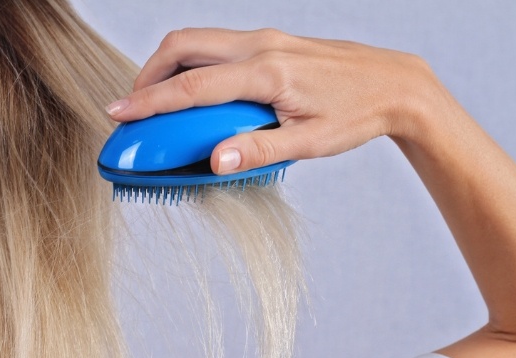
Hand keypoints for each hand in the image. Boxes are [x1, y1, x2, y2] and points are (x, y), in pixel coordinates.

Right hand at [106, 28, 443, 173]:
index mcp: (267, 71)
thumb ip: (260, 150)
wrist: (395, 84)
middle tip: (134, 107)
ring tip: (157, 101)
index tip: (120, 114)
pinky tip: (195, 92)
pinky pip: (217, 46)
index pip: (192, 86)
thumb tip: (216, 161)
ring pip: (197, 40)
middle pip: (183, 45)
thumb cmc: (357, 112)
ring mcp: (265, 39)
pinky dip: (192, 64)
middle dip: (148, 73)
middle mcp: (261, 46)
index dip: (149, 102)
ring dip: (168, 66)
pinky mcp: (269, 42)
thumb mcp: (311, 141)